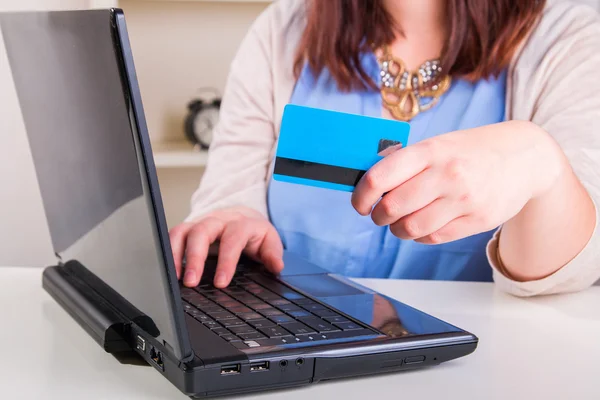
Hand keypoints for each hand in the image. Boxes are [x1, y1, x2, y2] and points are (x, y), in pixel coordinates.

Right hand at [169, 207, 283, 287]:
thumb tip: (276, 267)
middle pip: (202, 231)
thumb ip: (273, 254)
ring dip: (176, 254)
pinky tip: (169, 270)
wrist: (244, 216)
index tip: (221, 283)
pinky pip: (174, 236)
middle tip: (191, 282)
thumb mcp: (269, 240)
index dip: (226, 261)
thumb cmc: (254, 232)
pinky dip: (169, 252)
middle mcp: (218, 220)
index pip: (232, 239)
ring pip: (183, 231)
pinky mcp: (189, 228)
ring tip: (175, 277)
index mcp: (240, 223)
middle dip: (195, 257)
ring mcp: (201, 222)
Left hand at [351, 121, 563, 243]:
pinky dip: (420, 236)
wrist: (526, 156)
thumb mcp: (439, 144)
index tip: (360, 204)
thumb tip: (370, 185)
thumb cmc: (472, 150)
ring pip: (411, 228)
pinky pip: (434, 237)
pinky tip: (424, 225)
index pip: (380, 177)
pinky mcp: (479, 220)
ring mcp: (465, 199)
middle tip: (379, 214)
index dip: (361, 196)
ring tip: (401, 222)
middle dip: (378, 216)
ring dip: (398, 230)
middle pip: (392, 207)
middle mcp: (447, 174)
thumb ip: (408, 163)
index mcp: (431, 150)